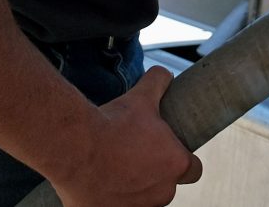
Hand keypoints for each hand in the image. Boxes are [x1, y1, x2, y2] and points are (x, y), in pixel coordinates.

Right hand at [52, 67, 200, 206]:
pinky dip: (110, 199)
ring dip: (134, 188)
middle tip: (134, 156)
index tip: (168, 154)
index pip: (193, 170)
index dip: (182, 161)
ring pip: (142, 200)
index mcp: (176, 165)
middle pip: (165, 186)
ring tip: (114, 168)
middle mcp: (162, 193)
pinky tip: (98, 182)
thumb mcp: (141, 96)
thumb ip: (159, 83)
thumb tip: (164, 75)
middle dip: (154, 174)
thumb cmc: (111, 124)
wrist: (74, 147)